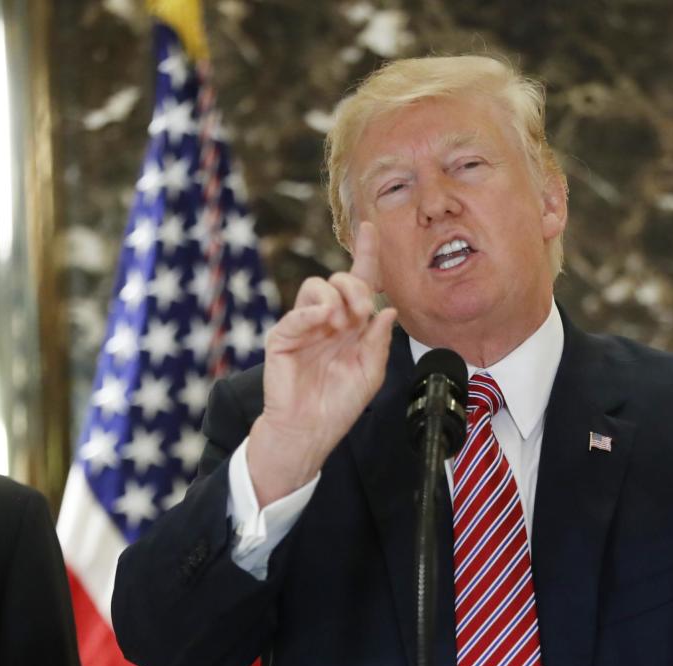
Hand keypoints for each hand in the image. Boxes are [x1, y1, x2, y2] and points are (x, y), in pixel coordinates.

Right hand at [248, 221, 396, 504]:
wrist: (310, 430)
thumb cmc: (339, 405)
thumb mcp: (370, 373)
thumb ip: (379, 342)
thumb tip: (388, 311)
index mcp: (352, 326)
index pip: (360, 282)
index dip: (366, 254)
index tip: (369, 227)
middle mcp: (328, 320)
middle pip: (341, 280)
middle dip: (357, 289)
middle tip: (364, 314)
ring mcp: (304, 326)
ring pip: (317, 287)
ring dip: (336, 300)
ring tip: (343, 326)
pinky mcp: (283, 336)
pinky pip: (298, 312)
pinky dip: (312, 313)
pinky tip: (324, 324)